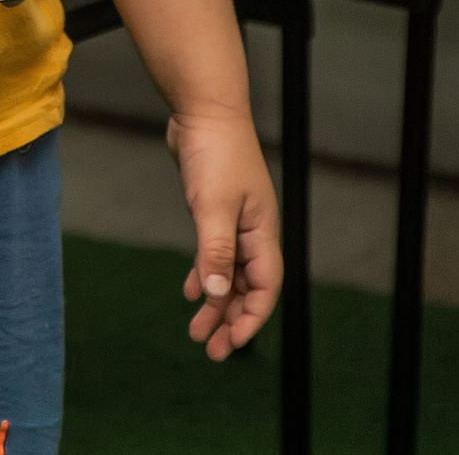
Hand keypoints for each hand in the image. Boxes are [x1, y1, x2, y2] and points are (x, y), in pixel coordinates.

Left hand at [169, 108, 279, 360]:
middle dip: (230, 319)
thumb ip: (214, 251)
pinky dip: (205, 273)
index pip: (265, 287)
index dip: (251, 318)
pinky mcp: (215, 210)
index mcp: (262, 231)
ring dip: (215, 301)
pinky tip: (192, 290)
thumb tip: (217, 295)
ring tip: (195, 330)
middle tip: (209, 349)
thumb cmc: (214, 153)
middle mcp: (253, 230)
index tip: (230, 343)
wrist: (203, 109)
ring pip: (229, 272)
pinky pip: (214, 253)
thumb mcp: (212, 206)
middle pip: (247, 286)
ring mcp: (235, 220)